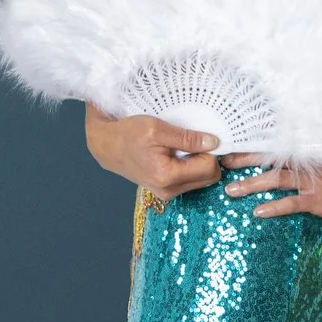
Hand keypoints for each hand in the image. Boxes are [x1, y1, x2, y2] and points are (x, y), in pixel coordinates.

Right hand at [86, 101, 223, 208]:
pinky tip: (180, 154)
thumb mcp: (158, 129)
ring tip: (186, 146)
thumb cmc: (128, 134)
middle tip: (198, 140)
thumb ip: (187, 138)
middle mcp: (169, 190)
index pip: (209, 168)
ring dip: (200, 163)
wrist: (107, 145)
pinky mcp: (166, 190)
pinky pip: (190, 180)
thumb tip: (213, 143)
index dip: (212, 151)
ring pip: (202, 180)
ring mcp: (167, 193)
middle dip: (209, 158)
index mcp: (168, 176)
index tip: (206, 136)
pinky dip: (191, 167)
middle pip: (209, 178)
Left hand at [217, 152, 321, 231]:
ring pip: (275, 179)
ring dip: (251, 183)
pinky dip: (274, 207)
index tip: (235, 143)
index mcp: (314, 153)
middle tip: (220, 160)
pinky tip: (258, 212)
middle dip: (244, 158)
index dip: (256, 144)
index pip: (279, 145)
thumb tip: (297, 166)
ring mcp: (316, 180)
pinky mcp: (321, 199)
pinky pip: (292, 203)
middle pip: (271, 157)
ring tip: (230, 189)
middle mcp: (312, 163)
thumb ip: (319, 163)